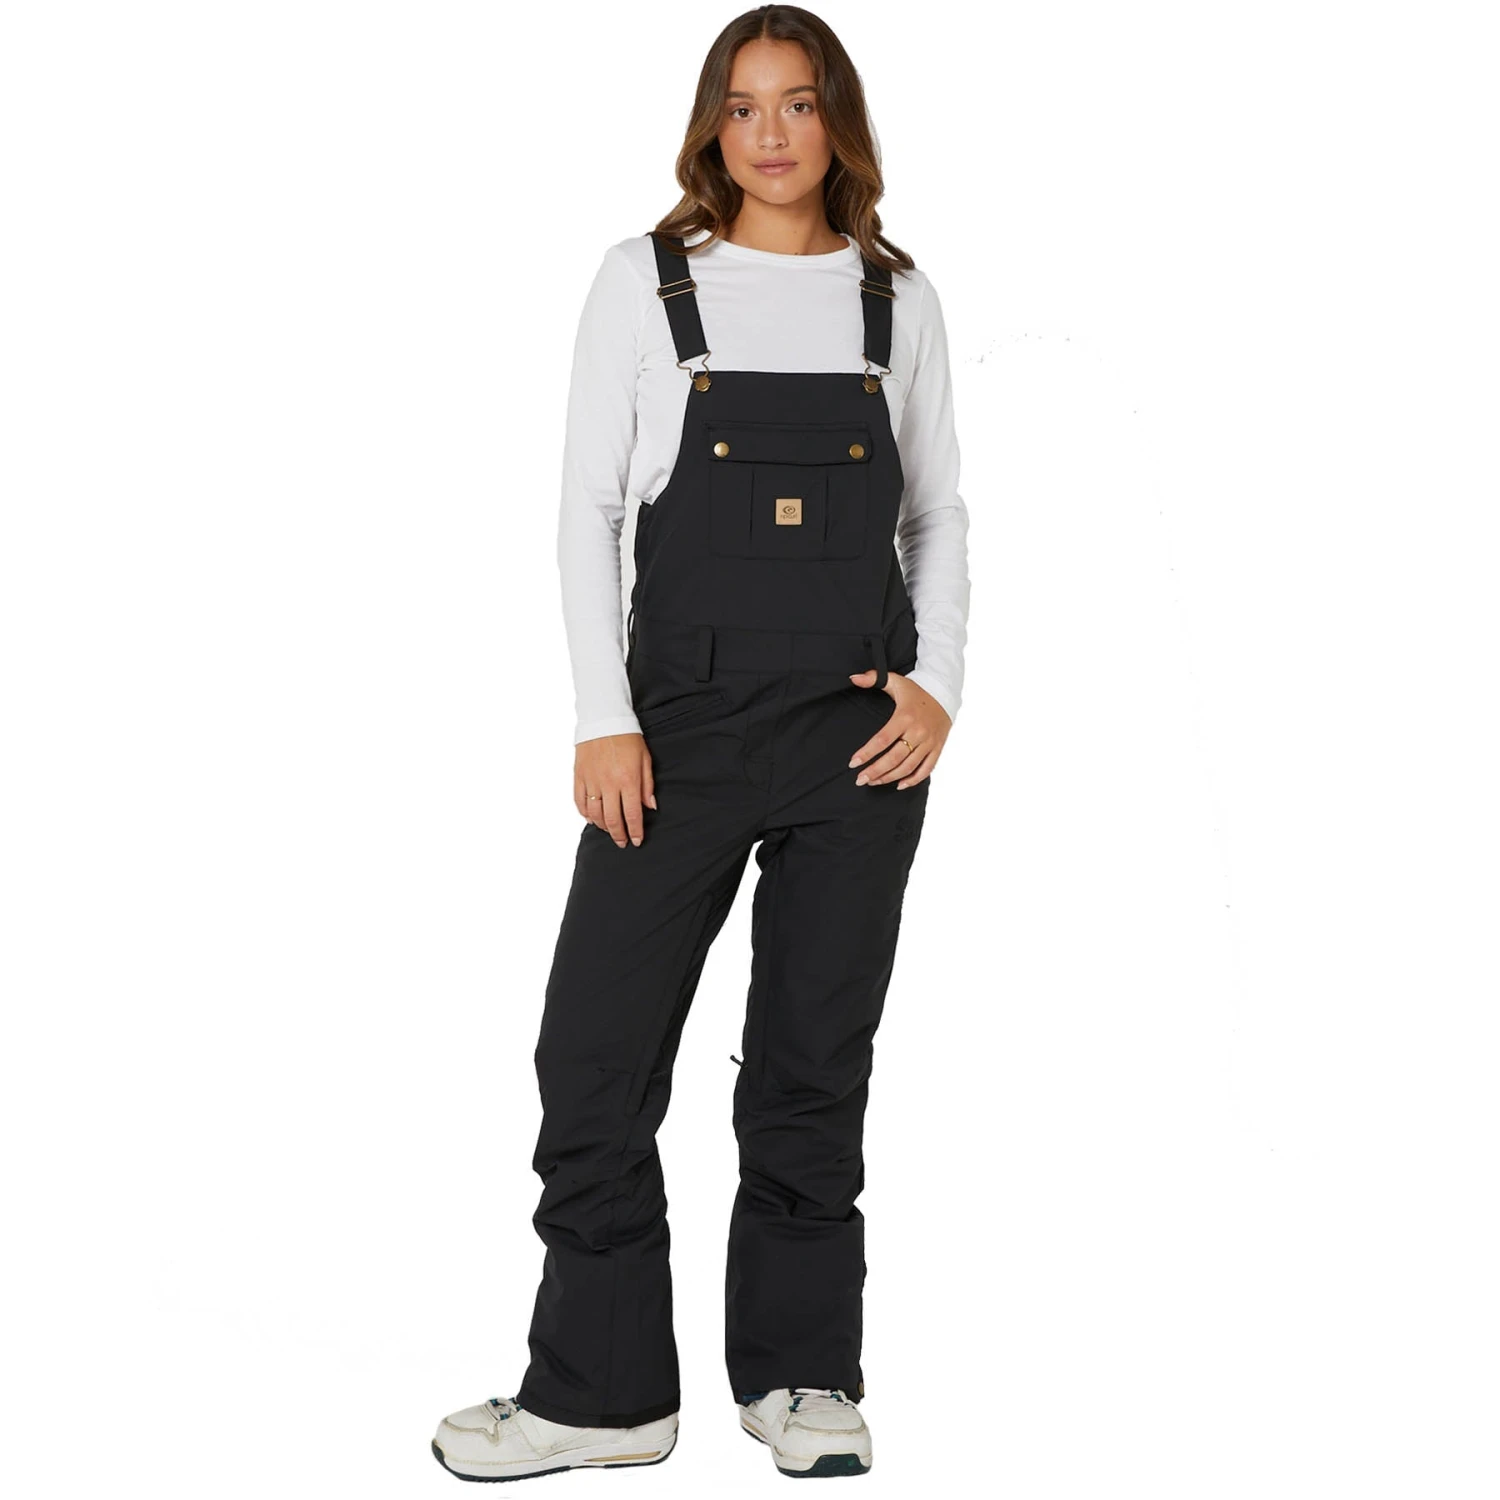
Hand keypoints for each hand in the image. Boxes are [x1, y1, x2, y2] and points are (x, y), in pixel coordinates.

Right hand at [574, 732, 655, 847]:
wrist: (604, 718)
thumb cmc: (628, 738)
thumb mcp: (645, 759)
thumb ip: (647, 785)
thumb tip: (650, 807)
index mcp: (628, 780)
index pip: (633, 815)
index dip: (635, 831)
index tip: (636, 841)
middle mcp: (609, 784)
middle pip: (612, 819)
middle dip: (619, 835)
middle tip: (622, 842)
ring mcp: (592, 781)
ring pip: (595, 814)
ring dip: (602, 826)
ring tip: (609, 830)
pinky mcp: (579, 776)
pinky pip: (579, 802)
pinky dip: (585, 814)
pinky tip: (592, 819)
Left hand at [846, 669, 950, 788]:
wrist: (945, 694)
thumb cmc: (916, 691)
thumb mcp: (896, 681)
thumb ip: (873, 678)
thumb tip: (853, 678)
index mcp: (905, 717)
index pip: (882, 740)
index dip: (867, 753)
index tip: (853, 763)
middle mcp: (918, 732)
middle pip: (894, 758)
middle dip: (875, 771)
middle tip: (860, 780)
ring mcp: (929, 742)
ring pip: (908, 767)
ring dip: (889, 777)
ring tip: (873, 782)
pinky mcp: (937, 749)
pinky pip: (926, 770)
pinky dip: (913, 780)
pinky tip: (899, 785)